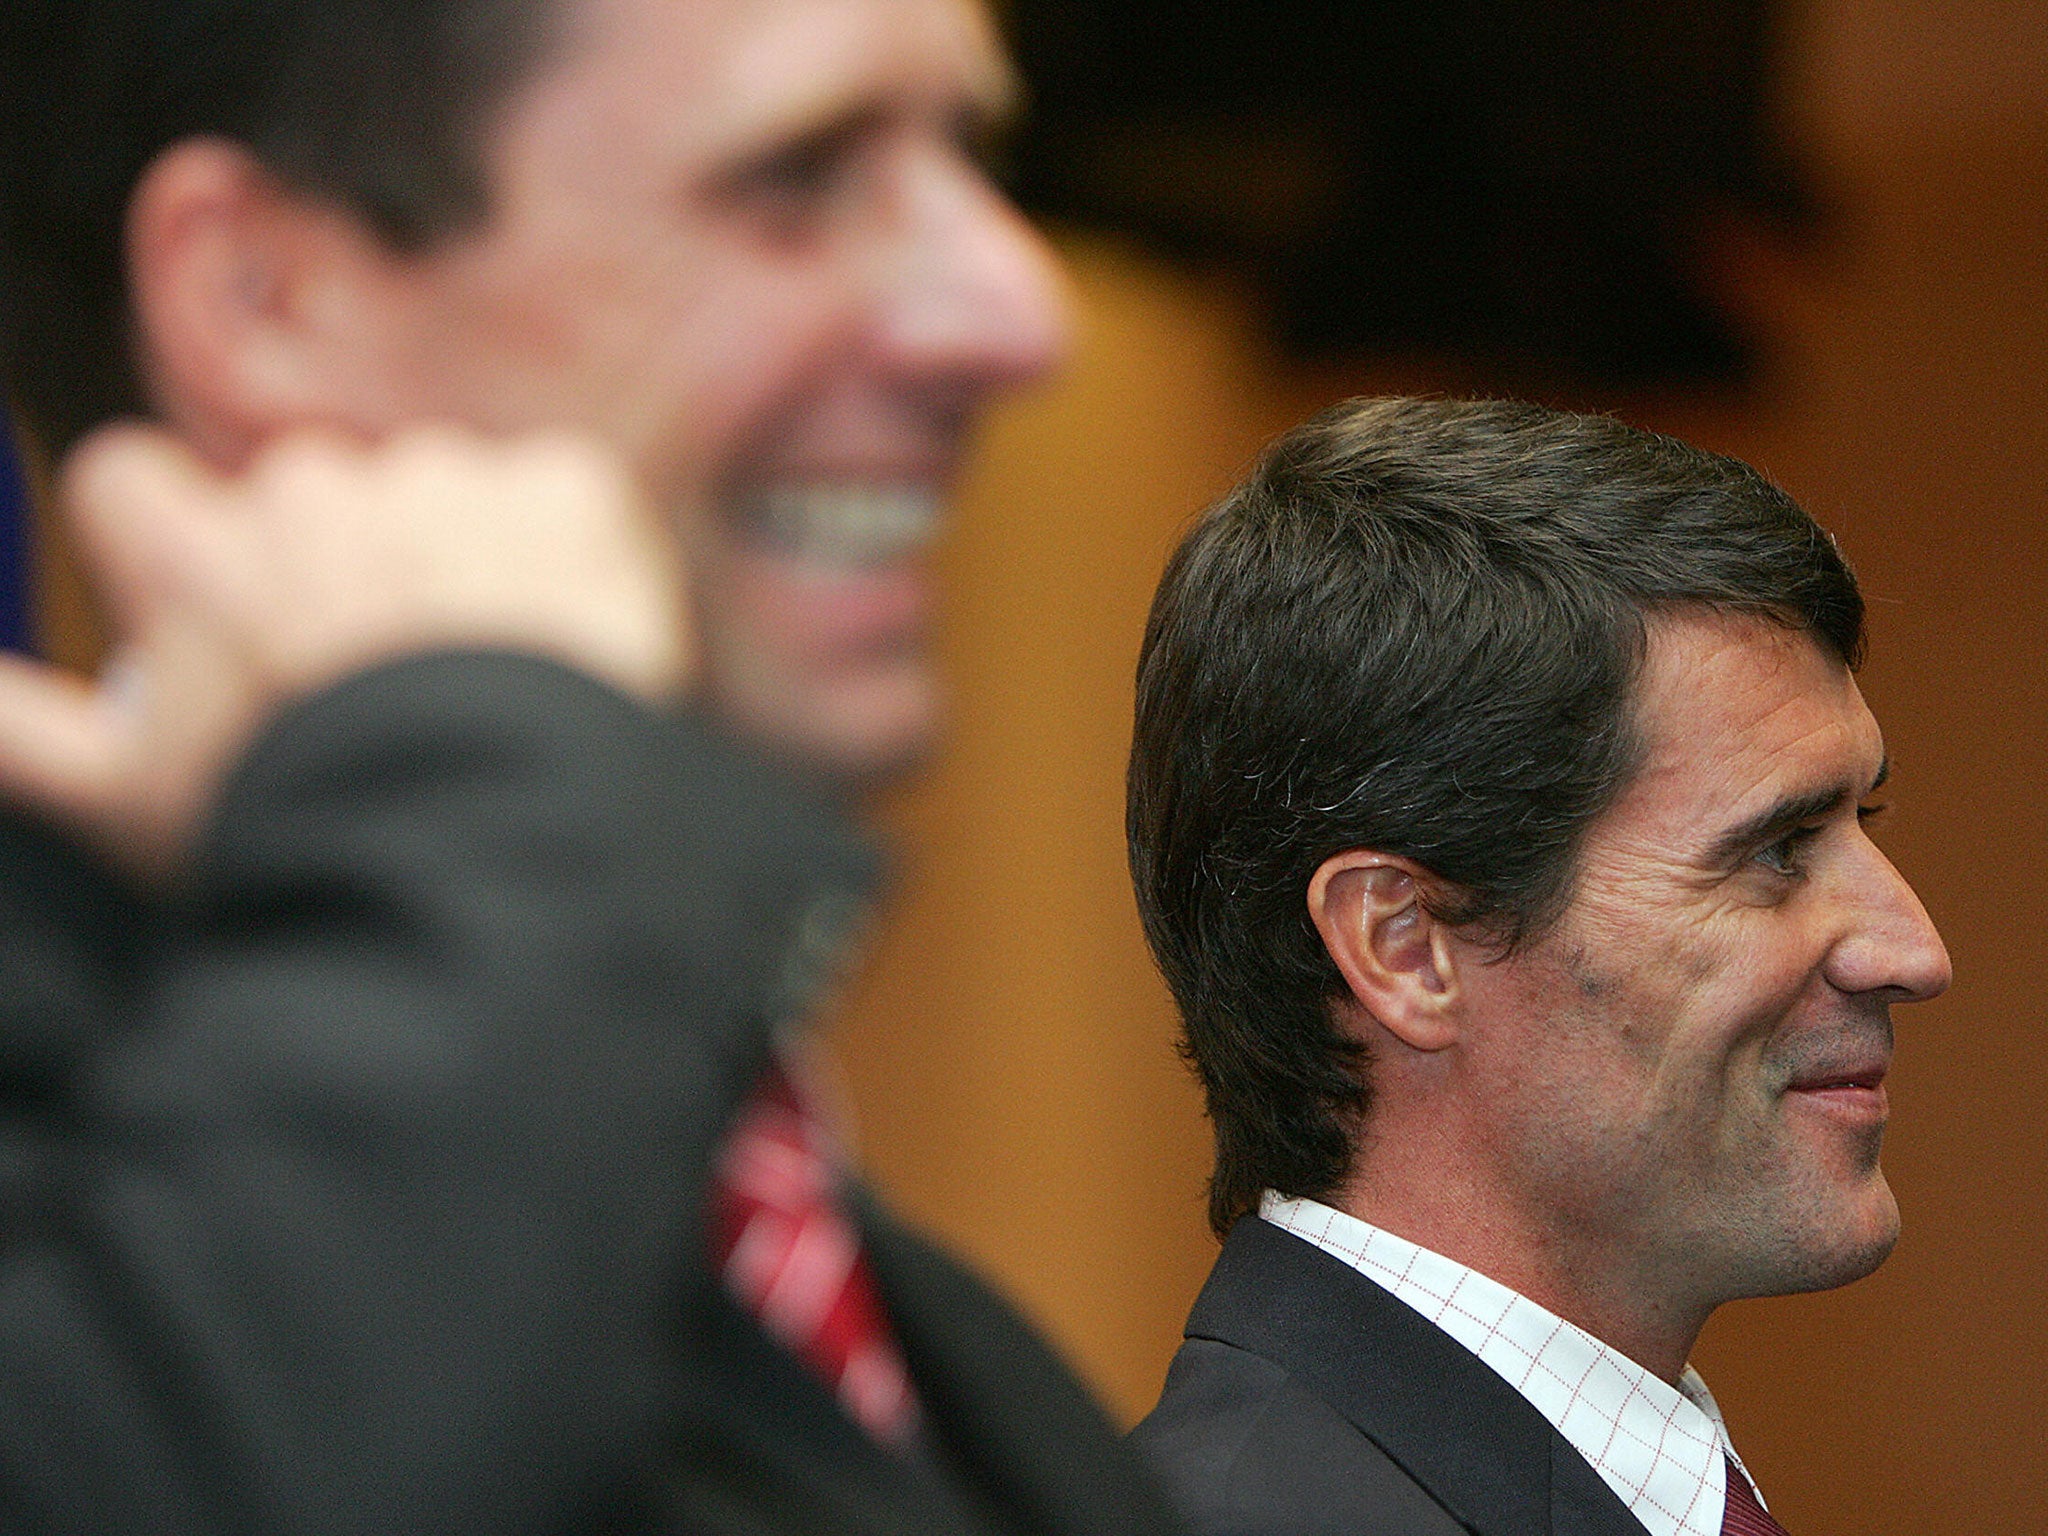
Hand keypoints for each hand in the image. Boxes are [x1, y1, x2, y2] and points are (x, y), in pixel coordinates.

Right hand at [0, 423, 689, 878]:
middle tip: (384, 684)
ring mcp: (442, 479)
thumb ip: (20, 735)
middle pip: (309, 501)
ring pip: (438, 498)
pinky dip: (568, 556)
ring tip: (485, 680)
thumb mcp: (126, 800)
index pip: (134, 484)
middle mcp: (313, 490)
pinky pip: (557, 497)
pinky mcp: (561, 486)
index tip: (221, 611)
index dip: (175, 546)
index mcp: (199, 556)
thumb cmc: (307, 821)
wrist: (495, 824)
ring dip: (458, 565)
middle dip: (339, 573)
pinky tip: (563, 643)